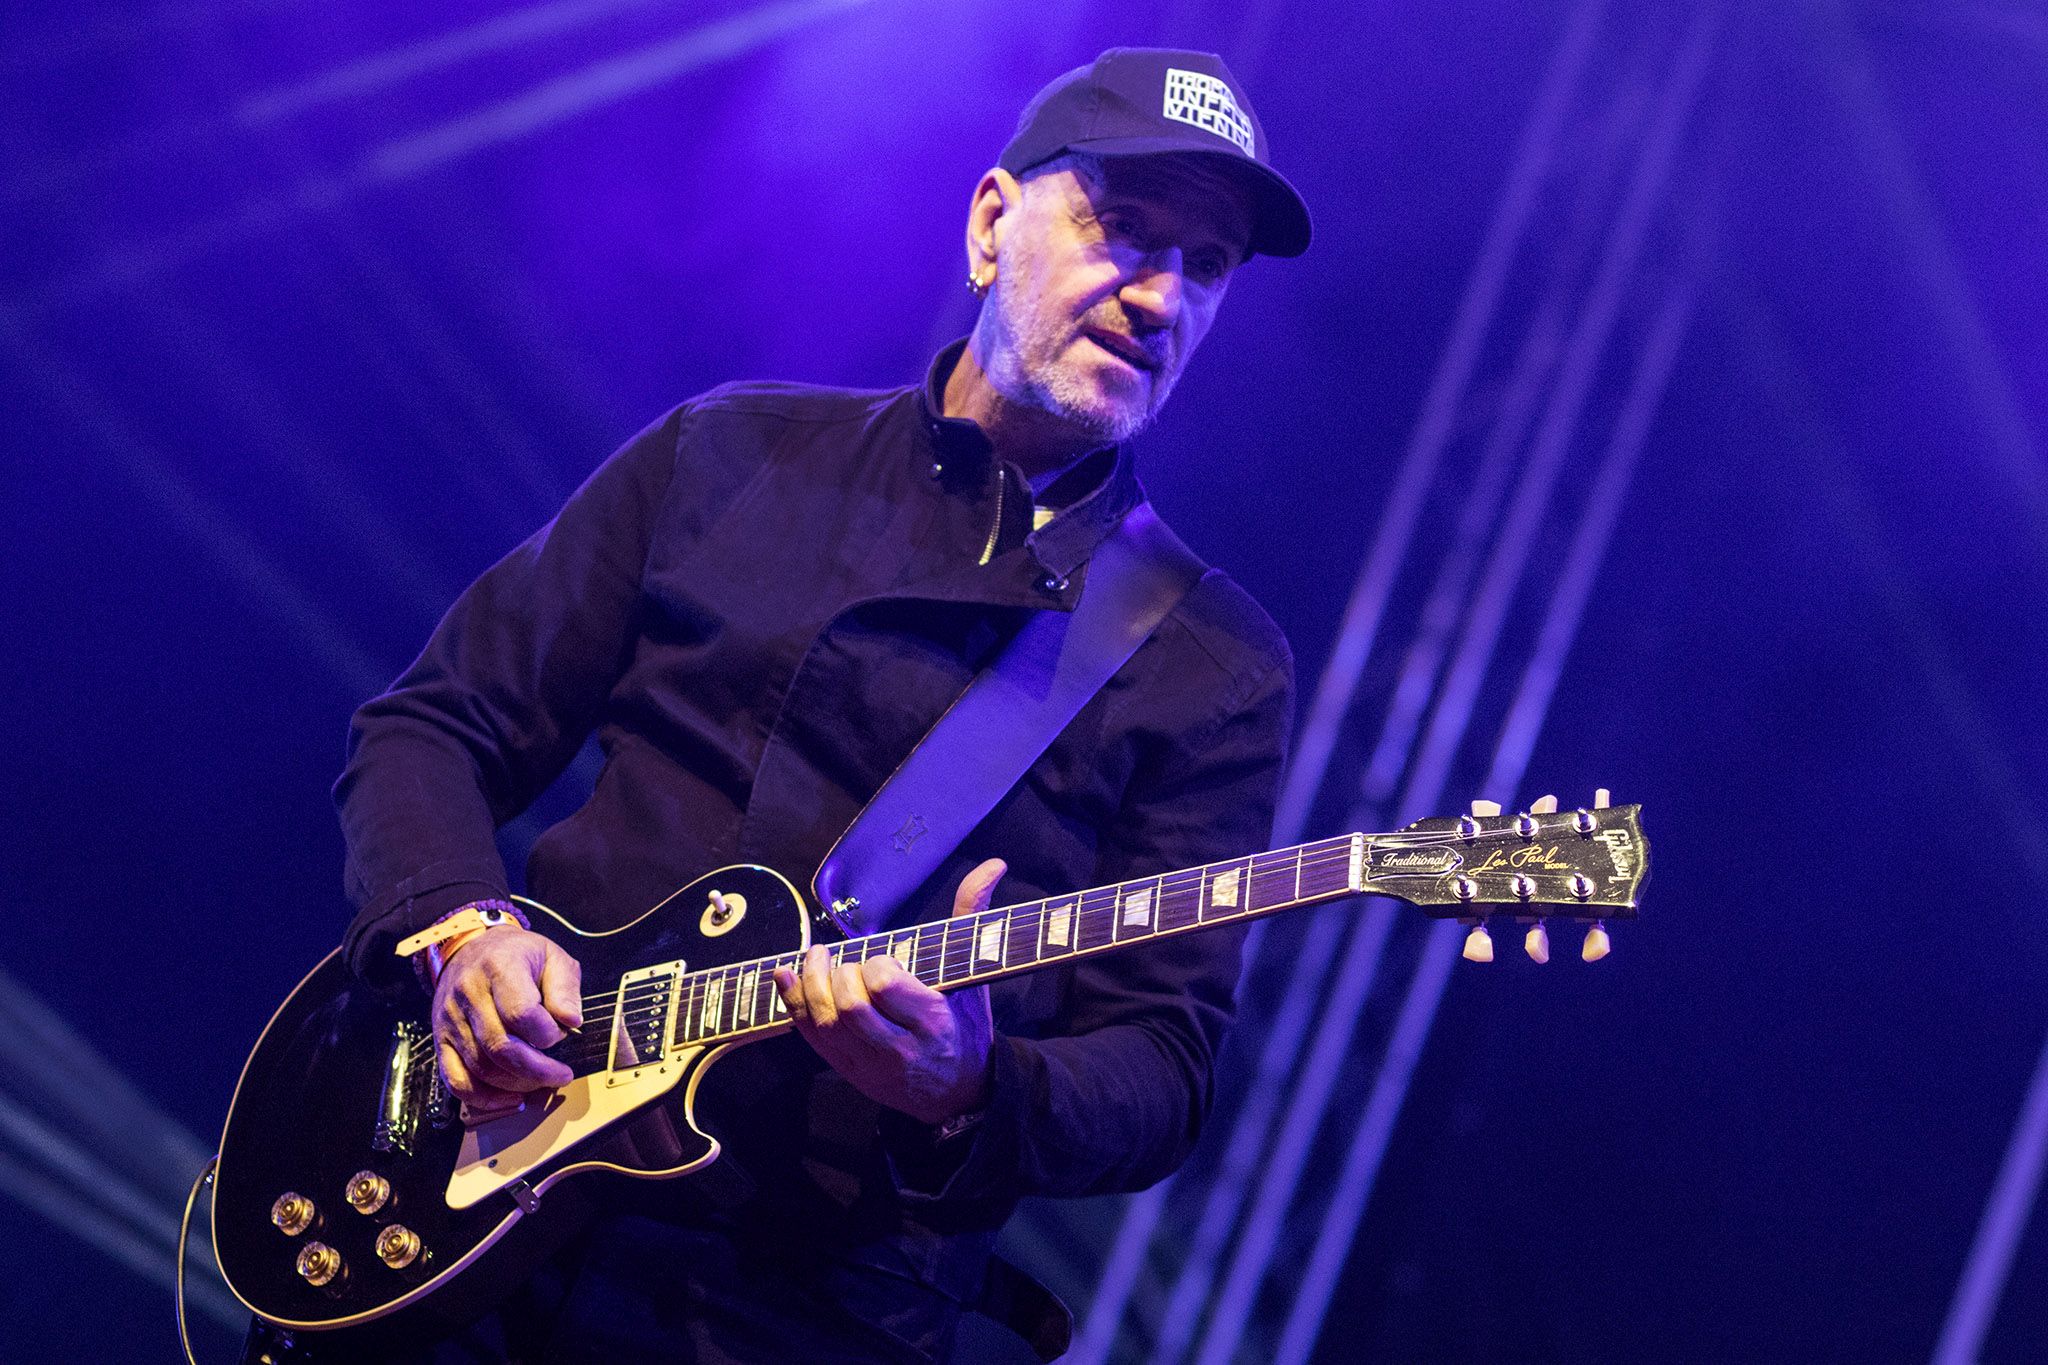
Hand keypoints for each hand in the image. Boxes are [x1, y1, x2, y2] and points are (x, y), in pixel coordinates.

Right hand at [432, 925, 583, 1124]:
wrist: (469, 949)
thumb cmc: (516, 956)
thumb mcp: (552, 956)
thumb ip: (565, 988)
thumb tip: (571, 1021)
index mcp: (499, 968)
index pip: (521, 1013)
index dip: (547, 1033)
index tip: (562, 1034)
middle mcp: (469, 994)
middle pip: (501, 1047)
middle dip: (538, 1070)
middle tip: (561, 1075)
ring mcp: (451, 1020)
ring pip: (481, 1069)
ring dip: (517, 1084)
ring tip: (542, 1081)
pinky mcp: (441, 1040)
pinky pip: (456, 1081)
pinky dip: (484, 1099)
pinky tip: (511, 1099)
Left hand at [773, 858, 1005, 1125]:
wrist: (960, 1092)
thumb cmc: (966, 1024)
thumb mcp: (973, 974)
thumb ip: (972, 915)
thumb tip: (993, 863)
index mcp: (933, 1020)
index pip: (885, 986)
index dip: (875, 965)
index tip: (881, 960)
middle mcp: (900, 1048)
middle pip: (850, 1006)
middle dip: (840, 974)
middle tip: (846, 961)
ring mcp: (871, 1065)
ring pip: (825, 1023)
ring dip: (812, 984)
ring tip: (817, 959)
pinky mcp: (849, 1073)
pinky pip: (811, 1038)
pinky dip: (793, 1004)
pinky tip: (786, 976)